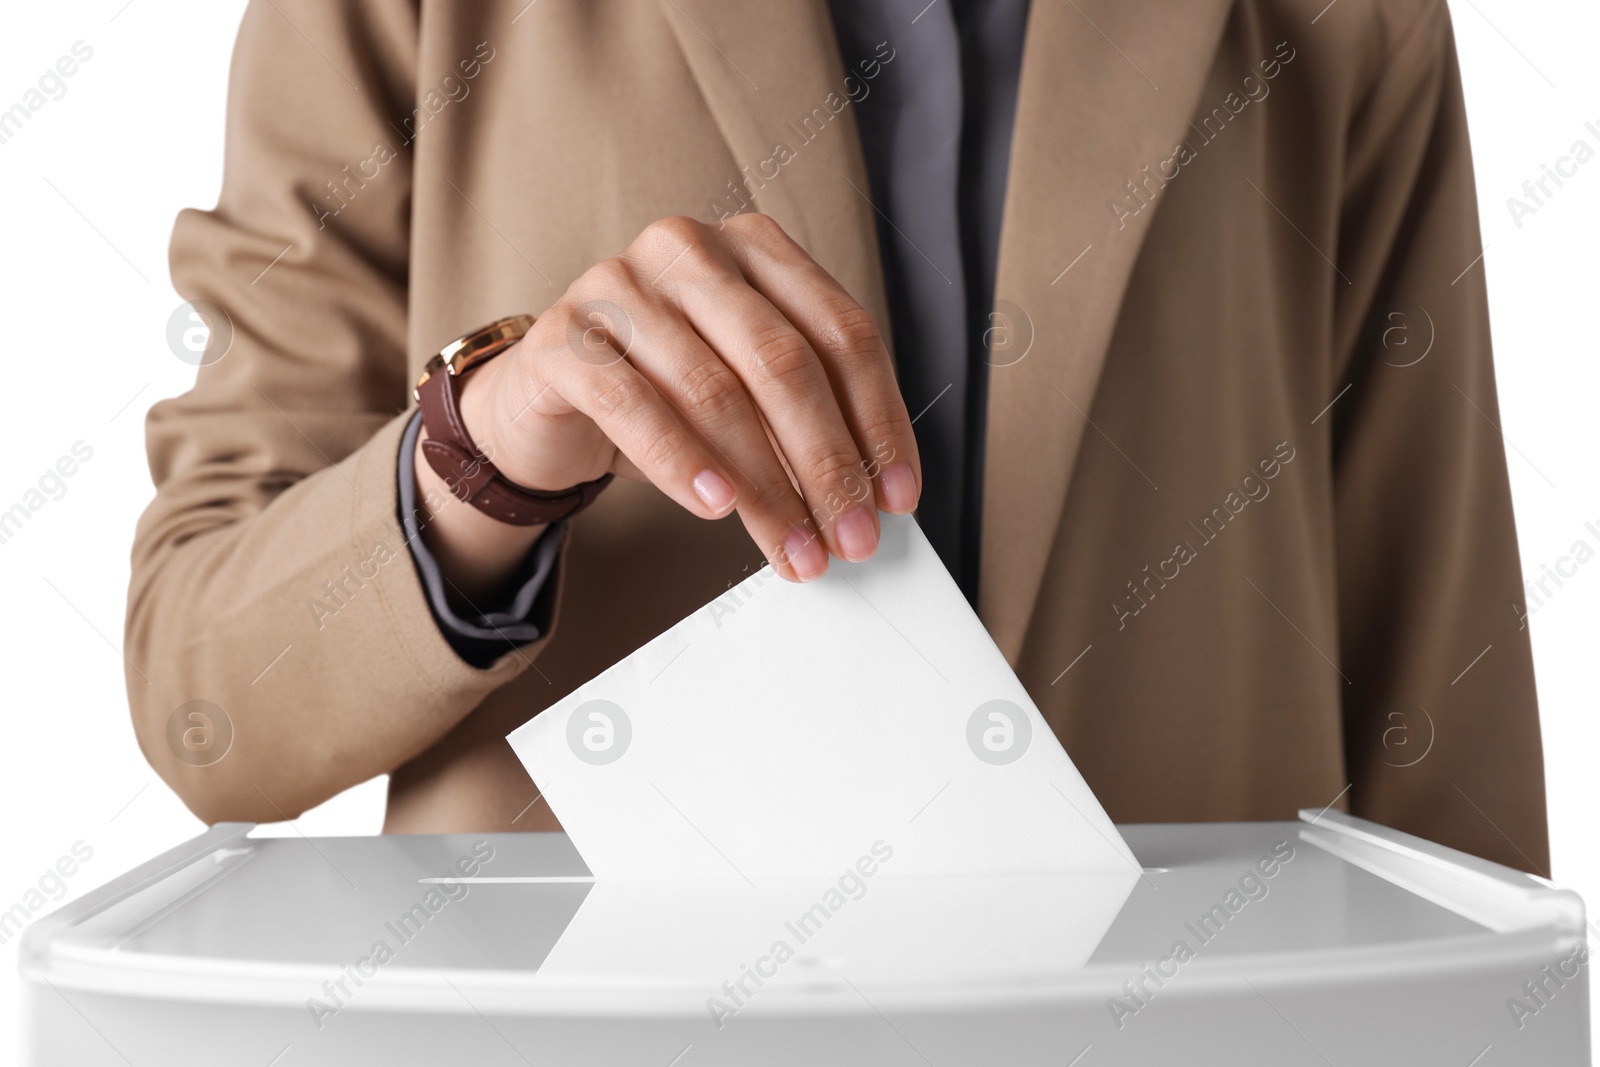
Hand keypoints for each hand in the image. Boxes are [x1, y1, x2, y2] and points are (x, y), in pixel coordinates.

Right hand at [449, 213, 921, 583]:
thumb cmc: (661, 392)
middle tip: (851, 536)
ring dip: (766, 488)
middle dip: (828, 464)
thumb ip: (807, 416)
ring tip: (794, 548)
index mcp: (753, 247)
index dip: (879, 421)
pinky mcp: (561, 338)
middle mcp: (689, 250)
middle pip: (784, 363)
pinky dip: (682, 464)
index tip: (897, 496)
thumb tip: (872, 493)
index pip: (842, 334)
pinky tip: (716, 507)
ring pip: (715, 392)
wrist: (544, 402)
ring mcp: (618, 285)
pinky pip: (632, 405)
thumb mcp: (747, 391)